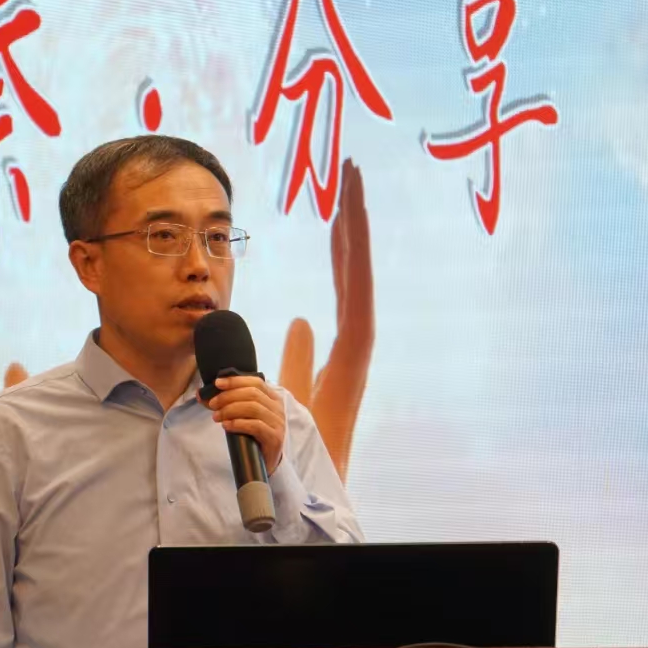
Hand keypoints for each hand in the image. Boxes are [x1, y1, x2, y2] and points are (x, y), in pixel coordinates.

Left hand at [204, 375, 287, 473]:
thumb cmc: (251, 436)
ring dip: (230, 410)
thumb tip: (201, 394)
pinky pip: (255, 426)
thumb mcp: (240, 415)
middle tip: (212, 404)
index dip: (235, 381)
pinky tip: (226, 426)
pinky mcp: (274, 437)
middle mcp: (277, 408)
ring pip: (253, 408)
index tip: (217, 383)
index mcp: (272, 398)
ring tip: (216, 417)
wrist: (264, 462)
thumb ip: (225, 403)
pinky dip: (238, 423)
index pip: (255, 382)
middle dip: (228, 396)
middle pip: (252, 394)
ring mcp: (277, 423)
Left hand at [277, 159, 374, 483]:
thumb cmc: (300, 439)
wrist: (306, 476)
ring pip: (359, 271)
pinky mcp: (357, 352)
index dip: (344, 239)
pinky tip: (350, 223)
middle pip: (356, 266)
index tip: (341, 201)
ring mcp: (360, 344)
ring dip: (357, 224)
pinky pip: (355, 293)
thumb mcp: (288, 383)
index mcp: (344, 342)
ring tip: (354, 180)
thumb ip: (296, 353)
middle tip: (353, 171)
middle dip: (355, 217)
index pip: (345, 278)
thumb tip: (300, 319)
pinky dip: (354, 257)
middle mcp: (356, 338)